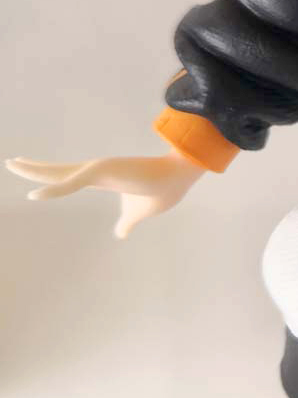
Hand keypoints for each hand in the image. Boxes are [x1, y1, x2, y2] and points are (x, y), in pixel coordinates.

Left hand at [5, 148, 207, 238]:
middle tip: (11, 163)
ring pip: (58, 172)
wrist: (180, 176)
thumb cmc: (161, 191)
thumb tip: (120, 234)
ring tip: (12, 164)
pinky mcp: (103, 171)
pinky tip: (33, 194)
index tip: (33, 174)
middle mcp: (95, 171)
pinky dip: (53, 189)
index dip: (51, 177)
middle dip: (34, 168)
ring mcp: (98, 170)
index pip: (69, 177)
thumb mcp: (138, 213)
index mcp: (102, 179)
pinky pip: (72, 182)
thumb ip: (125, 222)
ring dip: (34, 170)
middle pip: (57, 171)